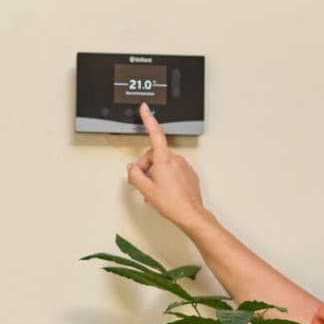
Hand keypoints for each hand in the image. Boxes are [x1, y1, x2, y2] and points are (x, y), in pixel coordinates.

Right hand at [126, 103, 211, 234]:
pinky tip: (164, 192)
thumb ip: (134, 175)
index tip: (145, 109)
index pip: (155, 133)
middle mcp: (176, 159)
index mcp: (164, 159)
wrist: (191, 214)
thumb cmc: (172, 203)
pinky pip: (173, 171)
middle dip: (146, 167)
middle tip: (143, 183)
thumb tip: (132, 169)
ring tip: (154, 191)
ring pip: (163, 164)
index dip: (148, 119)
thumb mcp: (145, 189)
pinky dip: (165, 179)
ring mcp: (184, 166)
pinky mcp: (189, 174)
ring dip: (155, 175)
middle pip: (154, 155)